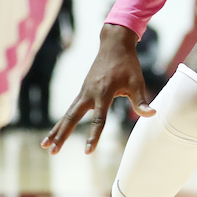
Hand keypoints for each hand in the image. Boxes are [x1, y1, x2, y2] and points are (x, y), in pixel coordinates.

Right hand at [41, 23, 154, 154]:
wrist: (114, 45)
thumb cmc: (128, 65)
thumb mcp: (137, 82)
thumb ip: (141, 101)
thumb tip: (152, 114)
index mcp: (104, 93)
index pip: (98, 119)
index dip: (94, 136)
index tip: (88, 151)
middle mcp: (89, 93)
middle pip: (72, 118)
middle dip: (62, 135)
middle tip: (52, 151)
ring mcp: (83, 92)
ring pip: (67, 114)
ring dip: (56, 130)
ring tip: (45, 146)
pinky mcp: (82, 92)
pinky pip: (70, 109)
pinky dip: (62, 121)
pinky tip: (56, 132)